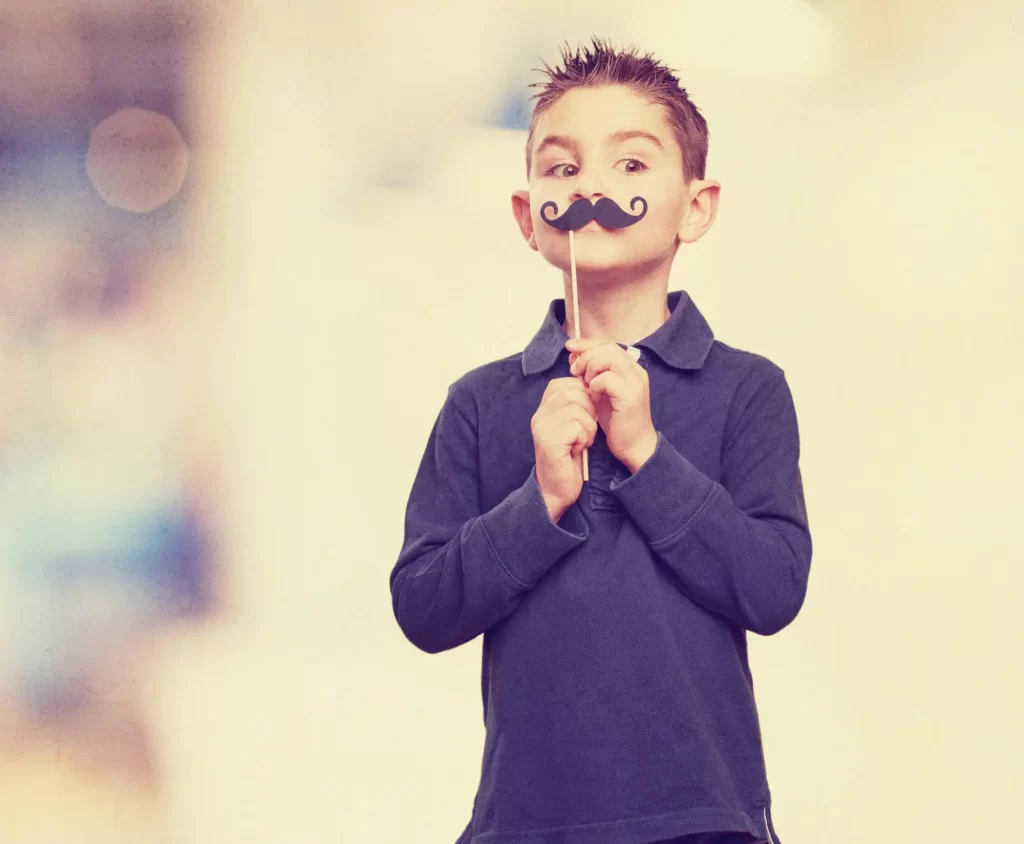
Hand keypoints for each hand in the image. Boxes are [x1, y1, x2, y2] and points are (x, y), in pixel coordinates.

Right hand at [531, 376, 598, 521]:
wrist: (557, 489)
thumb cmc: (569, 456)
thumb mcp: (571, 425)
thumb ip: (576, 405)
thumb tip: (592, 386)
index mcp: (544, 408)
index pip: (566, 383)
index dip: (584, 395)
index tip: (588, 415)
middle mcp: (539, 415)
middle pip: (573, 393)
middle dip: (589, 410)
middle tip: (587, 429)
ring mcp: (542, 428)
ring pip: (577, 409)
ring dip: (588, 427)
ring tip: (582, 440)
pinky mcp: (549, 442)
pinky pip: (577, 427)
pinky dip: (584, 438)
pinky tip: (578, 449)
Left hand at [566, 337, 656, 472]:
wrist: (634, 446)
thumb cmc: (616, 421)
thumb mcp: (601, 392)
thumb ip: (591, 374)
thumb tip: (575, 356)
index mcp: (630, 368)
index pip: (608, 344)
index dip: (587, 343)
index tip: (570, 346)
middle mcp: (636, 372)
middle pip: (608, 347)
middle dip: (586, 355)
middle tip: (575, 371)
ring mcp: (635, 383)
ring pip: (608, 358)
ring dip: (590, 368)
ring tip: (584, 383)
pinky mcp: (630, 396)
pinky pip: (607, 379)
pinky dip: (595, 385)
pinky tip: (593, 396)